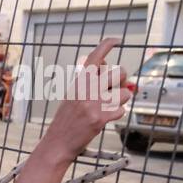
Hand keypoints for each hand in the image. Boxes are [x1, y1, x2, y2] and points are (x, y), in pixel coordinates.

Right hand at [37, 37, 132, 165]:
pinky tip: (103, 119)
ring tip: (107, 107)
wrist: (57, 142)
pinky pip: (121, 110)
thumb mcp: (72, 95)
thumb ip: (88, 80)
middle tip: (116, 87)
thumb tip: (106, 64)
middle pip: (120, 73)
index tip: (116, 40)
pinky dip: (116, 115)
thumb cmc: (66, 119)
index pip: (95, 57)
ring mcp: (94, 104)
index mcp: (78, 82)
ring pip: (125, 93)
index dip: (108, 45)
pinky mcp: (101, 118)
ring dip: (121, 101)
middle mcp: (86, 90)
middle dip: (123, 80)